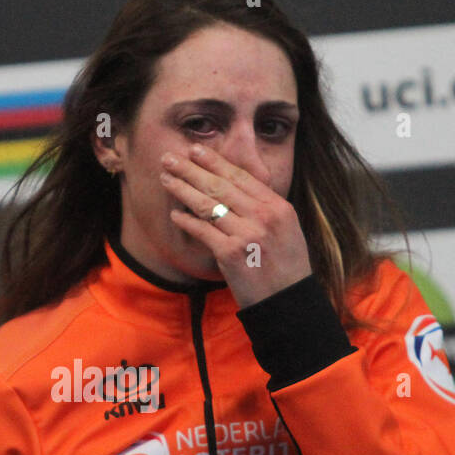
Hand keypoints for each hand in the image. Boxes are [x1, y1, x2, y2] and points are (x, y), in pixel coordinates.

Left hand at [160, 143, 313, 307]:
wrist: (288, 303)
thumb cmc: (286, 269)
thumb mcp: (287, 230)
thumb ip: (266, 208)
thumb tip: (239, 189)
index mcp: (278, 207)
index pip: (241, 177)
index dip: (215, 162)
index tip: (196, 150)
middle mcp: (263, 217)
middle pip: (220, 186)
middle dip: (192, 169)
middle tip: (170, 158)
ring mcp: (247, 235)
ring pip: (208, 205)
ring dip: (183, 189)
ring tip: (166, 179)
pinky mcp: (231, 255)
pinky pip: (203, 231)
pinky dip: (187, 222)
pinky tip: (175, 215)